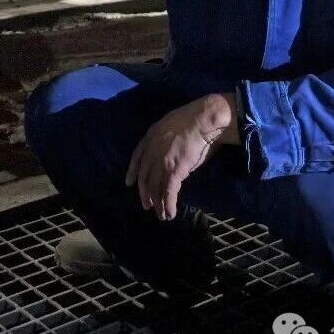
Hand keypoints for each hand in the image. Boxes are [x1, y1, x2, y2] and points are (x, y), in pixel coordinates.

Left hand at [126, 93, 239, 220]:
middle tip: (146, 205)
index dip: (132, 171)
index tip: (129, 183)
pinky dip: (168, 205)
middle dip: (145, 193)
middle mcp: (152, 151)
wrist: (204, 119)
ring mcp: (161, 162)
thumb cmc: (195, 118)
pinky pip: (168, 192)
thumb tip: (171, 154)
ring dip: (158, 204)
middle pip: (145, 176)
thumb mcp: (171, 124)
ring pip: (156, 187)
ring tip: (160, 215)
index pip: (137, 157)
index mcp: (150, 136)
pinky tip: (169, 214)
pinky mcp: (174, 171)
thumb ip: (166, 140)